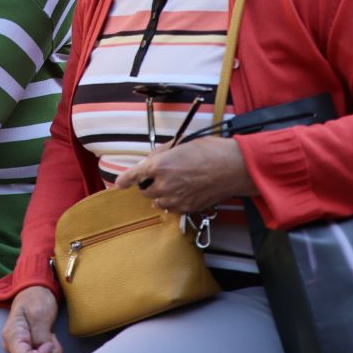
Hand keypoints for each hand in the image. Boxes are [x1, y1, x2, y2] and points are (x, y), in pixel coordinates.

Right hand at [2, 286, 63, 352]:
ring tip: (51, 336)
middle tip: (52, 336)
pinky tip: (49, 341)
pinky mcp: (27, 351)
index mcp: (12, 335)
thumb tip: (43, 352)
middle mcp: (12, 346)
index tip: (49, 343)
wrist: (34, 291)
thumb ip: (40, 336)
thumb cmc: (35, 298)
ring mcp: (19, 349)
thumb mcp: (40, 314)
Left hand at [114, 136, 255, 213]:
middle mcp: (164, 184)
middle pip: (144, 190)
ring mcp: (176, 199)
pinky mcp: (188, 208)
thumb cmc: (209, 151)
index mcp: (159, 165)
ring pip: (157, 201)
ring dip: (159, 194)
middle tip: (160, 176)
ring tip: (173, 184)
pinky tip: (183, 192)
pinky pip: (172, 208)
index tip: (119, 184)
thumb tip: (150, 161)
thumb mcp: (179, 144)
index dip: (125, 180)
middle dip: (148, 184)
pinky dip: (172, 202)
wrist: (234, 167)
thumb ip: (160, 154)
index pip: (134, 175)